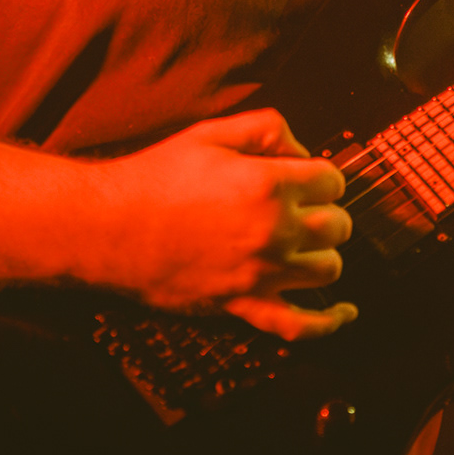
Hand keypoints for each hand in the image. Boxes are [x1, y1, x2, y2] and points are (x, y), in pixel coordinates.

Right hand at [86, 109, 356, 339]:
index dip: (322, 177)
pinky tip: (343, 313)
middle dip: (327, 213)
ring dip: (323, 254)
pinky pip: (299, 325)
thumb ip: (266, 129)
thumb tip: (301, 151)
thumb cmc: (156, 177)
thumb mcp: (211, 133)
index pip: (332, 180)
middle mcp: (275, 230)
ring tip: (307, 246)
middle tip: (305, 209)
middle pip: (338, 225)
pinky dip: (327, 322)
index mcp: (270, 184)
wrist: (110, 228)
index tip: (308, 179)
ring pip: (328, 269)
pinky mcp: (244, 306)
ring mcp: (262, 273)